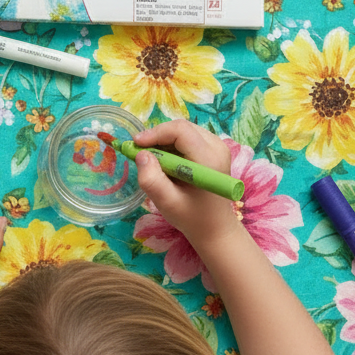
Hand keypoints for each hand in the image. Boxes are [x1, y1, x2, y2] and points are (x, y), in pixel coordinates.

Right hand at [133, 119, 242, 253]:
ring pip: (184, 131)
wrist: (214, 227)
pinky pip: (189, 137)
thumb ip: (152, 179)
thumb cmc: (191, 217)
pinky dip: (172, 145)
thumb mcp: (167, 203)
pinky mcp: (215, 150)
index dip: (156, 133)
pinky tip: (166, 161)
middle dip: (158, 136)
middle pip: (182, 127)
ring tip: (152, 159)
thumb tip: (141, 154)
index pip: (181, 130)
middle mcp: (218, 147)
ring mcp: (218, 147)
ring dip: (164, 141)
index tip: (136, 144)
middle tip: (140, 152)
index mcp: (208, 160)